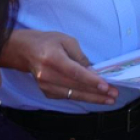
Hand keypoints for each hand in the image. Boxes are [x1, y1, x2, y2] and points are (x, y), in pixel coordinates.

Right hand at [0, 29, 118, 104]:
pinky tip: (95, 98)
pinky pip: (67, 97)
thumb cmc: (48, 42)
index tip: (105, 86)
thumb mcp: (66, 40)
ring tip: (109, 99)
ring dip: (92, 98)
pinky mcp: (46, 92)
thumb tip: (93, 72)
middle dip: (97, 92)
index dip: (91, 80)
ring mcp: (45, 86)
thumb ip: (80, 56)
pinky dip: (82, 97)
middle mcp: (47, 75)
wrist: (25, 51)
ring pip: (72, 95)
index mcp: (53, 58)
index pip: (74, 72)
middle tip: (114, 95)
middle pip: (75, 87)